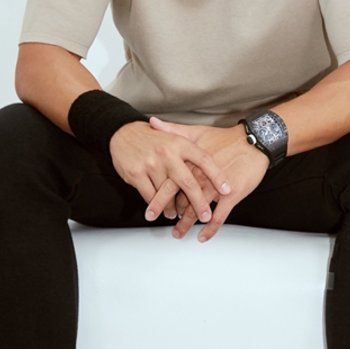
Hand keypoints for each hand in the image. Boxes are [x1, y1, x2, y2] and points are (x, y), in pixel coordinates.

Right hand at [108, 121, 230, 224]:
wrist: (122, 133)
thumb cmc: (151, 137)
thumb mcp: (173, 136)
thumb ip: (192, 148)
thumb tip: (216, 161)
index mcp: (180, 143)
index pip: (204, 160)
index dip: (217, 176)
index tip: (227, 190)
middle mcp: (167, 153)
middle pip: (188, 182)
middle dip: (198, 202)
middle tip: (206, 215)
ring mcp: (151, 164)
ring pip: (167, 194)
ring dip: (174, 208)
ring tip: (179, 215)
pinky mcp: (136, 174)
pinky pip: (150, 195)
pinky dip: (157, 205)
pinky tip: (162, 210)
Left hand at [148, 116, 269, 241]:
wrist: (254, 142)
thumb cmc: (226, 138)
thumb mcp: (196, 131)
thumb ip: (172, 130)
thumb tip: (151, 122)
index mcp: (190, 163)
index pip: (167, 182)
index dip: (156, 195)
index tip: (148, 203)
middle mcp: (200, 176)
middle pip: (178, 198)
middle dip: (165, 211)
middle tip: (154, 219)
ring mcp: (215, 187)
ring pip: (196, 211)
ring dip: (185, 224)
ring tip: (178, 233)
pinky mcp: (231, 195)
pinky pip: (219, 217)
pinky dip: (210, 229)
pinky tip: (203, 237)